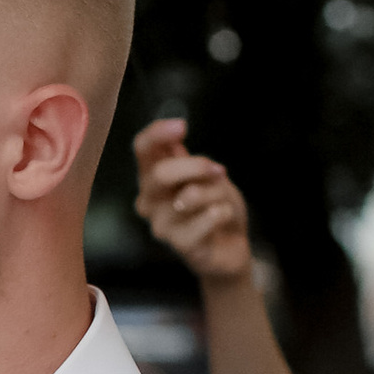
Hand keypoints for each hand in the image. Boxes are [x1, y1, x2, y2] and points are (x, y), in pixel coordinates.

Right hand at [134, 119, 253, 282]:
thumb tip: (173, 140)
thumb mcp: (206, 176)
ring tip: (223, 201)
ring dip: (217, 193)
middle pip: (161, 173)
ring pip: (191, 196)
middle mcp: (149, 201)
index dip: (157, 134)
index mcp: (152, 178)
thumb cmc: (214, 206)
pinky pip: (207, 218)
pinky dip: (223, 212)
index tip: (183, 127)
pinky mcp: (181, 245)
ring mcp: (161, 226)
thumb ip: (187, 160)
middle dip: (196, 166)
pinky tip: (223, 217)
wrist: (230, 246)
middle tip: (219, 171)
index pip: (142, 149)